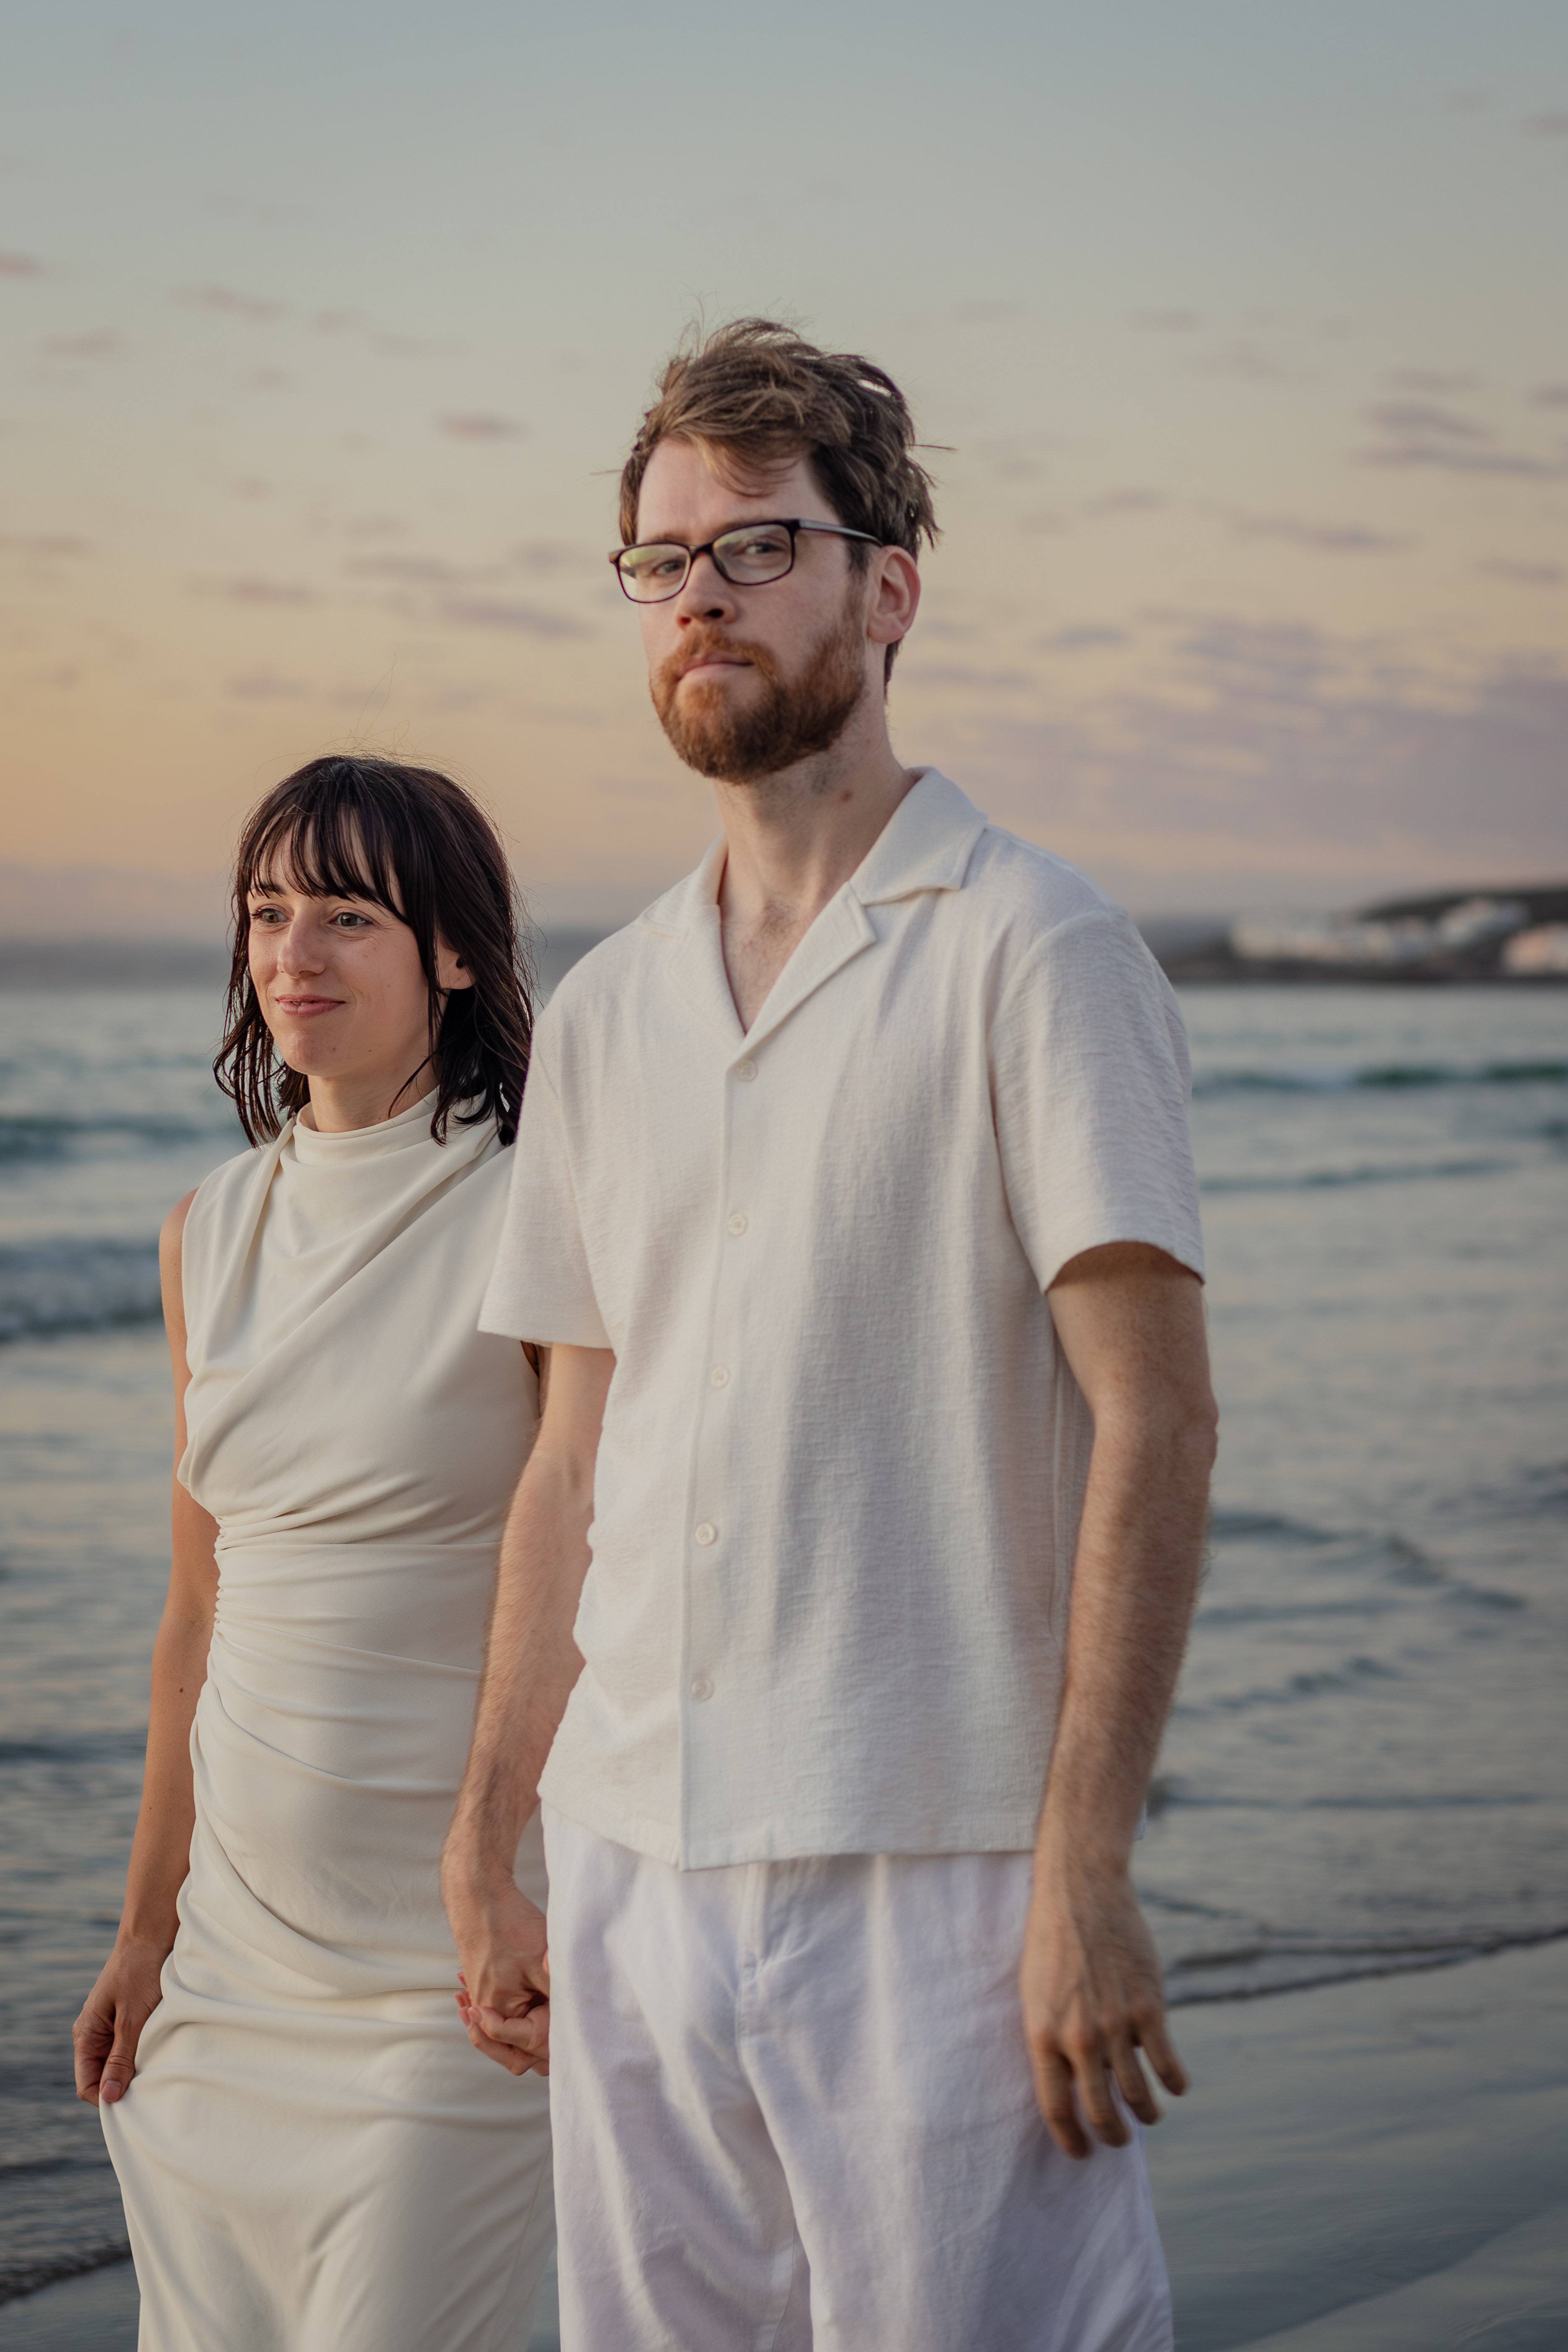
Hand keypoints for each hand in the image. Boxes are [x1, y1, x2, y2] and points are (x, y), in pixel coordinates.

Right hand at [73, 1942, 167, 2106]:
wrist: (154, 1933)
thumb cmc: (141, 1970)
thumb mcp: (132, 2017)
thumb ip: (121, 2057)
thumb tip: (109, 2098)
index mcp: (86, 2034)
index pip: (87, 2085)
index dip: (108, 2097)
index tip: (136, 2099)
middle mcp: (96, 2033)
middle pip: (103, 2077)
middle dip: (124, 2085)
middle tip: (153, 2087)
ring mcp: (113, 2026)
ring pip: (120, 2063)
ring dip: (138, 2069)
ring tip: (160, 2068)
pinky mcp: (131, 2018)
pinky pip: (134, 2047)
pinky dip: (147, 2053)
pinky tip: (164, 2053)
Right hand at [447, 1873, 551, 2078]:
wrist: (479, 1895)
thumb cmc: (508, 1925)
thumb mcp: (543, 1961)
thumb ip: (558, 1995)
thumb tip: (578, 2019)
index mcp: (498, 2012)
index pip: (527, 2052)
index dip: (554, 2042)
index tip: (570, 2022)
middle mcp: (485, 2010)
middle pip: (516, 2047)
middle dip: (541, 2038)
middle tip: (562, 2015)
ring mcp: (483, 1995)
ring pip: (511, 2027)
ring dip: (532, 2020)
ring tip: (551, 2002)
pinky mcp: (486, 1981)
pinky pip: (503, 2007)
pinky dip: (521, 2005)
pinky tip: (535, 1989)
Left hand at [1020, 1855, 1186, 2159]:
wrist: (1081, 1893)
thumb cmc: (1051, 1942)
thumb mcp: (1035, 1994)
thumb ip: (1052, 2038)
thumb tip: (1071, 2081)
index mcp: (1044, 2036)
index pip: (1055, 2107)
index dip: (1070, 2138)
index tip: (1081, 2153)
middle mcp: (1080, 2039)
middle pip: (1101, 2111)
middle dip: (1112, 2136)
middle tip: (1119, 2141)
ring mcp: (1117, 2025)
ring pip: (1138, 2095)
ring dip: (1146, 2115)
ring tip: (1149, 2117)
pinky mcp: (1150, 2009)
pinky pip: (1167, 2064)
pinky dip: (1175, 2083)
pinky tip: (1176, 2086)